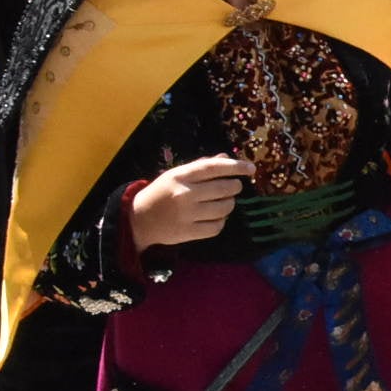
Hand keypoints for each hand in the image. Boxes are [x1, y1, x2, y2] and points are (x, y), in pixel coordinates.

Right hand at [127, 154, 254, 248]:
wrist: (139, 219)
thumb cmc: (162, 192)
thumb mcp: (176, 174)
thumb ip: (201, 166)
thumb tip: (226, 157)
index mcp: (181, 176)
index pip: (214, 168)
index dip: (236, 167)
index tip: (251, 168)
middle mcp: (185, 194)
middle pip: (225, 189)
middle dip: (235, 186)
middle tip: (233, 187)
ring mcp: (187, 215)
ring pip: (224, 208)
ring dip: (229, 203)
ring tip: (222, 201)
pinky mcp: (189, 232)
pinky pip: (218, 226)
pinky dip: (221, 221)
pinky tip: (215, 216)